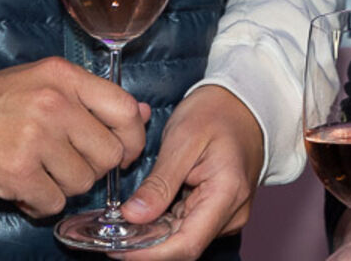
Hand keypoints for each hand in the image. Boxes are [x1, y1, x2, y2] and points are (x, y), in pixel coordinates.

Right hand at [0, 56, 150, 216]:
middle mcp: (52, 103)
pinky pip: (54, 202)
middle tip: (66, 162)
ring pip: (83, 182)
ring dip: (65, 185)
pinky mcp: (18, 172)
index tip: (123, 151)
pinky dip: (41, 202)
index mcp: (62, 76)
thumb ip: (93, 98)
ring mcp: (35, 138)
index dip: (132, 138)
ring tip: (39, 169)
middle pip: (108, 153)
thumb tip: (141, 114)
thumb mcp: (46, 85)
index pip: (124, 109)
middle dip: (93, 167)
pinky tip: (24, 186)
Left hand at [119, 84, 264, 258]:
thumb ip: (160, 181)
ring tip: (121, 218)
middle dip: (144, 243)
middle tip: (108, 230)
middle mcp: (231, 213)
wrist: (241, 104)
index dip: (149, 253)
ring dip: (151, 234)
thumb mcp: (183, 138)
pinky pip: (186, 226)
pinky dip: (162, 223)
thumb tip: (134, 216)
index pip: (186, 244)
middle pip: (183, 245)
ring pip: (182, 238)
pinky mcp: (217, 211)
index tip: (117, 248)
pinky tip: (143, 210)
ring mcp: (226, 215)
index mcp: (227, 194)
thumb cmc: (216, 113)